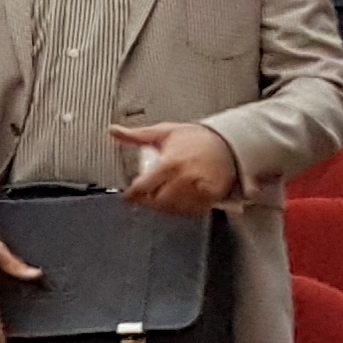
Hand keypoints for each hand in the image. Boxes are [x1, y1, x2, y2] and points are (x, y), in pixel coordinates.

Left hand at [113, 121, 240, 217]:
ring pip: (172, 208)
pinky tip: (177, 201)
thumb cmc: (195, 138)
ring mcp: (200, 189)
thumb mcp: (163, 132)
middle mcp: (185, 178)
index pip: (143, 187)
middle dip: (147, 199)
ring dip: (163, 206)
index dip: (132, 195)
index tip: (127, 196)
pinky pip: (191, 211)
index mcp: (170, 163)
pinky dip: (181, 209)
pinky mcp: (211, 196)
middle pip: (156, 201)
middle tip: (145, 194)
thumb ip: (135, 135)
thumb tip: (114, 131)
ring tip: (160, 196)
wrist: (228, 142)